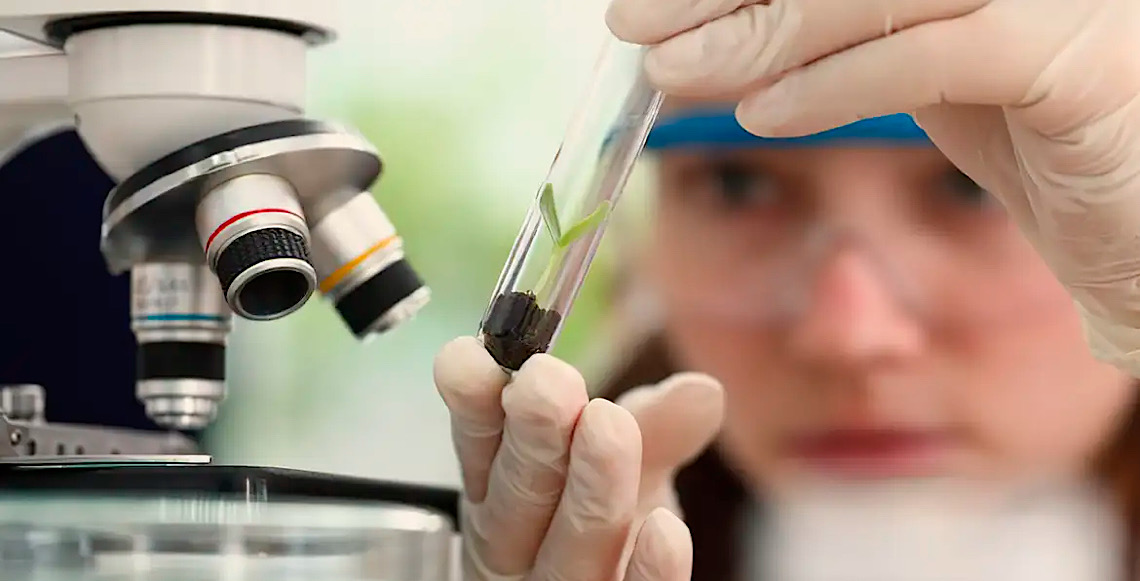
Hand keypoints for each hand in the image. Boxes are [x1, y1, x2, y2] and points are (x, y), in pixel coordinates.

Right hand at [433, 337, 724, 579]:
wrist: (624, 575)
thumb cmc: (613, 517)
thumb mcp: (633, 462)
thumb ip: (659, 426)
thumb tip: (704, 390)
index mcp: (501, 492)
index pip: (479, 446)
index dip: (474, 404)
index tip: (472, 356)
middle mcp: (516, 546)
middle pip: (515, 500)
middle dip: (532, 438)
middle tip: (546, 381)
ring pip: (564, 553)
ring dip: (587, 490)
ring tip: (608, 424)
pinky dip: (646, 573)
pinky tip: (666, 530)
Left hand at [606, 0, 1139, 374]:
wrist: (1138, 220)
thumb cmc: (1031, 132)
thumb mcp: (921, 59)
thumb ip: (839, 30)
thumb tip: (713, 28)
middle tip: (632, 23)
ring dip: (759, 33)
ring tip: (675, 70)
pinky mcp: (1078, 55)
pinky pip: (933, 55)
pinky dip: (836, 82)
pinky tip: (765, 112)